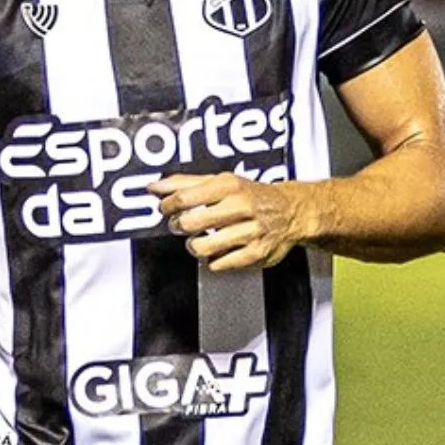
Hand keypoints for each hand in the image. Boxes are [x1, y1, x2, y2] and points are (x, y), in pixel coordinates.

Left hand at [149, 173, 312, 271]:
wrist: (290, 211)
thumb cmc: (250, 195)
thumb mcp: (221, 181)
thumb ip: (186, 183)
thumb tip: (155, 187)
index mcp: (229, 185)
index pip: (185, 197)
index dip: (168, 205)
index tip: (165, 208)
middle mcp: (241, 207)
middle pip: (192, 223)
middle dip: (179, 226)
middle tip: (181, 225)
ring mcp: (249, 232)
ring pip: (203, 246)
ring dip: (194, 245)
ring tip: (199, 239)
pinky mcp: (255, 254)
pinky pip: (219, 264)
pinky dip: (212, 260)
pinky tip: (217, 250)